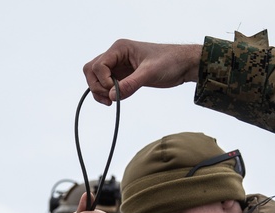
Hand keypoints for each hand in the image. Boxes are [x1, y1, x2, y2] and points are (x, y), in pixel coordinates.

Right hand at [83, 40, 200, 104]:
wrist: (183, 65)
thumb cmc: (169, 62)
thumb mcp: (150, 73)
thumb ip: (130, 84)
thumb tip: (111, 96)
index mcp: (120, 48)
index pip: (98, 65)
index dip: (103, 80)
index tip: (115, 91)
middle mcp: (116, 55)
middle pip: (91, 70)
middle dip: (96, 85)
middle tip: (109, 99)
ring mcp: (118, 65)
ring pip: (96, 77)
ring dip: (98, 91)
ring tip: (110, 102)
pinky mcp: (123, 75)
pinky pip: (106, 84)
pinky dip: (107, 94)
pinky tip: (115, 100)